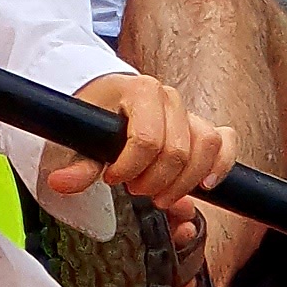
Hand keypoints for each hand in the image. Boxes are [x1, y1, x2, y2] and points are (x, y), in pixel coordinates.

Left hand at [43, 69, 234, 208]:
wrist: (110, 95)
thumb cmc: (97, 112)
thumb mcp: (81, 135)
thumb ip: (77, 164)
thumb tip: (61, 183)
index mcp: (140, 90)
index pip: (147, 140)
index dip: (130, 168)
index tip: (112, 179)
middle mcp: (169, 97)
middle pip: (177, 151)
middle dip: (155, 180)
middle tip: (134, 190)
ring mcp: (189, 111)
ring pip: (206, 147)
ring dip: (185, 181)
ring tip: (161, 195)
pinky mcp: (202, 125)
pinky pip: (224, 142)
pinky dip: (220, 165)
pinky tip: (204, 185)